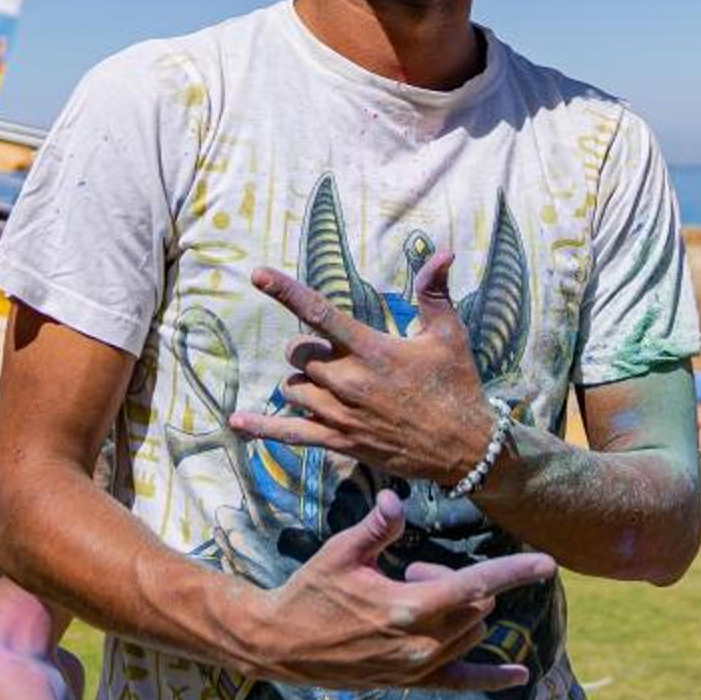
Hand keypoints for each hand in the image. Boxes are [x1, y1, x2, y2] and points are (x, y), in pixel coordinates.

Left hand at [238, 250, 496, 487]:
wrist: (464, 448)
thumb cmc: (457, 385)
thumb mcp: (449, 334)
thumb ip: (434, 291)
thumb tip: (442, 251)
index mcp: (371, 350)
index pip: (319, 313)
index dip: (285, 291)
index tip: (258, 274)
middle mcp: (348, 381)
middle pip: (297, 352)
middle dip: (307, 347)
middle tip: (335, 352)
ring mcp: (339, 415)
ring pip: (292, 387)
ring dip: (302, 379)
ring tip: (329, 382)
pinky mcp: (338, 442)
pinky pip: (289, 434)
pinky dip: (262, 428)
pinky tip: (236, 422)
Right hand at [246, 490, 554, 690]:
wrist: (280, 644)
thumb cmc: (310, 592)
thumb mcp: (341, 553)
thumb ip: (377, 528)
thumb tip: (397, 501)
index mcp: (408, 608)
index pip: (476, 585)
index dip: (514, 572)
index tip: (549, 563)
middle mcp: (420, 643)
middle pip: (475, 606)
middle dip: (462, 582)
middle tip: (414, 569)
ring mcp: (416, 668)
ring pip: (471, 633)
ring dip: (461, 610)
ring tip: (414, 596)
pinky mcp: (409, 682)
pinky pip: (461, 682)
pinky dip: (491, 677)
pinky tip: (520, 676)